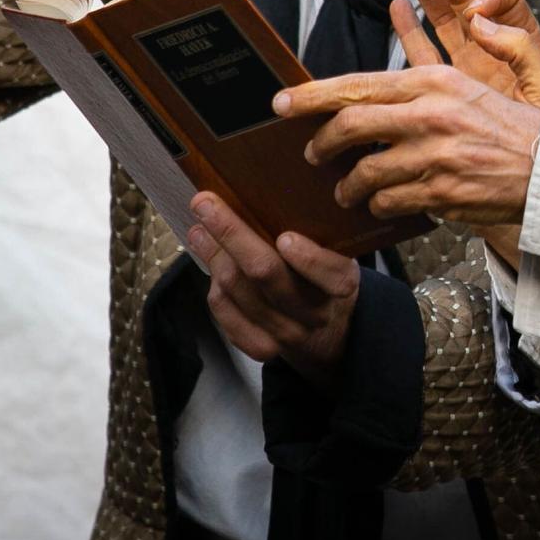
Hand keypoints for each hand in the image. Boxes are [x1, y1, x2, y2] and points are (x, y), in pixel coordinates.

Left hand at [187, 193, 359, 387]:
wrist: (331, 334)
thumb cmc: (326, 282)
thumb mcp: (338, 256)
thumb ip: (317, 235)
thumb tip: (264, 193)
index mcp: (340, 286)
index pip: (330, 274)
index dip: (308, 259)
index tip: (286, 237)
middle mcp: (312, 313)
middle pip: (267, 275)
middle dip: (231, 234)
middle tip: (206, 204)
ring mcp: (285, 333)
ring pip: (238, 291)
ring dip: (213, 254)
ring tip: (199, 228)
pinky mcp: (260, 346)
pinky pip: (226, 313)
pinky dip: (213, 285)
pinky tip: (211, 261)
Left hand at [279, 67, 539, 226]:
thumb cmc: (506, 126)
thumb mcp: (464, 86)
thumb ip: (415, 84)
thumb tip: (364, 94)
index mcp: (431, 81)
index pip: (356, 85)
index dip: (311, 96)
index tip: (282, 103)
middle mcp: (429, 114)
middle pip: (350, 126)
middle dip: (320, 143)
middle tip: (310, 153)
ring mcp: (433, 155)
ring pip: (365, 172)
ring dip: (347, 184)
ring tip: (344, 189)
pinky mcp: (440, 191)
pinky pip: (389, 200)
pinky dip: (379, 203)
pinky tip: (381, 202)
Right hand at [389, 0, 539, 113]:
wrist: (528, 168)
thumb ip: (520, 51)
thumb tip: (481, 20)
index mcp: (522, 42)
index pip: (507, 2)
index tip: (473, 8)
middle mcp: (494, 45)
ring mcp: (469, 62)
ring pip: (443, 16)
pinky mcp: (448, 84)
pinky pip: (426, 49)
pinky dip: (411, 27)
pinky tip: (396, 6)